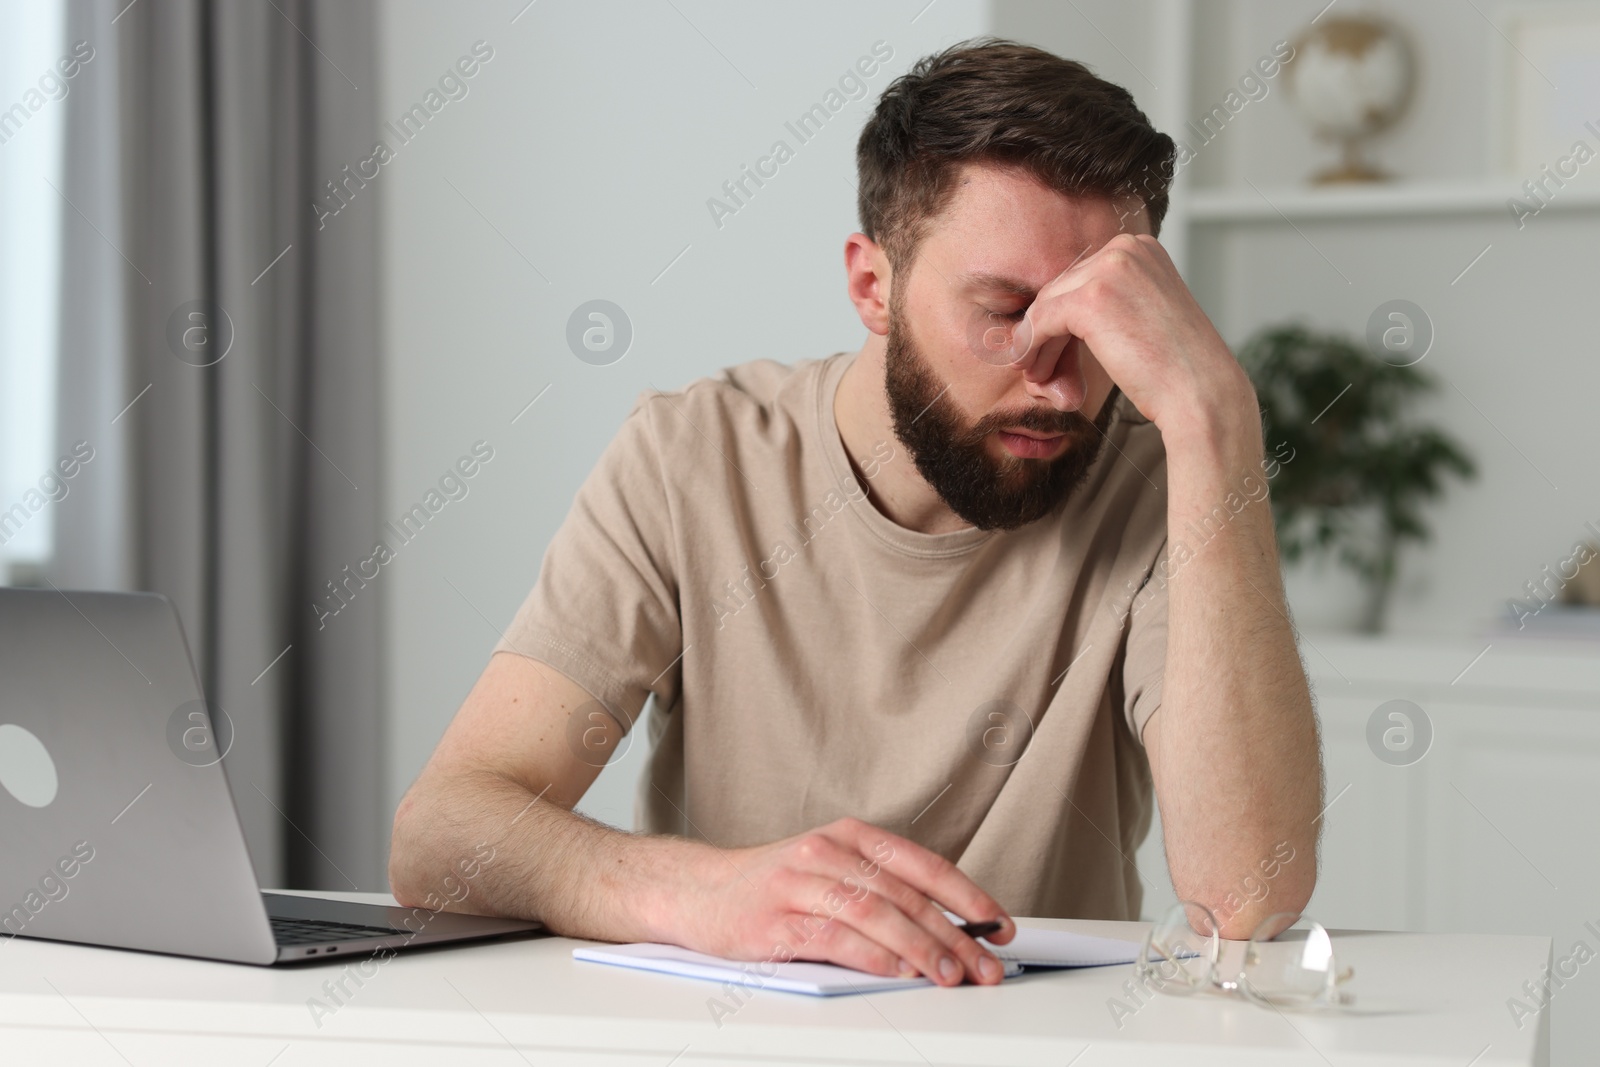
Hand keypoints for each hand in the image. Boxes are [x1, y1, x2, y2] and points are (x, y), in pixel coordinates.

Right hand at [666, 816, 1014, 985]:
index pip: (922, 864)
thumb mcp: (831, 872)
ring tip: (950, 975)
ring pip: (874, 912)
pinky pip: (833, 938)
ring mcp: (798, 883)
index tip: (999, 925)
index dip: (967, 896)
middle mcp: (826, 851)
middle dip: (953, 934)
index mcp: (849, 835)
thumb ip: (882, 894)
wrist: (698, 891)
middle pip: (904, 893)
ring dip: (919, 947)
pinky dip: (871, 956)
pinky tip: (897, 971)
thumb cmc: (771, 887)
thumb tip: (949, 933)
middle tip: (984, 965)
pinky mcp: (774, 920)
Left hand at [1006, 233, 1253, 437]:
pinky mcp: (1091, 299)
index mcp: (1141, 248)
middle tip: (1037, 367)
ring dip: (1037, 343)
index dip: (1061, 316)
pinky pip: (1041, 321)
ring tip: (1036, 375)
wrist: (1200, 393)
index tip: (1052, 348)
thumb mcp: (1142, 316)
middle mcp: (1126, 248)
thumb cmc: (1176, 367)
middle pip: (1062, 288)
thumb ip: (1108, 303)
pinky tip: (1030, 369)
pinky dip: (1031, 346)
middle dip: (1045, 331)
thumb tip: (1052, 313)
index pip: (1082, 276)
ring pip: (1048, 305)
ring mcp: (1110, 270)